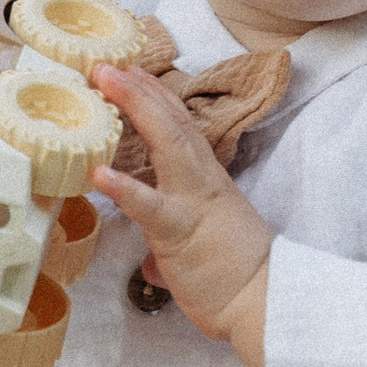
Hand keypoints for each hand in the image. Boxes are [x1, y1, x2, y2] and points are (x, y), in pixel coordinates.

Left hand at [91, 63, 272, 366]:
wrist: (268, 303)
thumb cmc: (239, 281)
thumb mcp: (204, 254)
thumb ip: (173, 251)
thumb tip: (155, 264)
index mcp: (209, 184)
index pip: (183, 130)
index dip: (157, 99)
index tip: (134, 72)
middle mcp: (203, 183)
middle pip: (172, 124)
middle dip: (140, 90)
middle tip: (109, 63)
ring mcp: (193, 203)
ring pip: (166, 144)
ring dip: (135, 108)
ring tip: (105, 83)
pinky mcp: (180, 232)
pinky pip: (149, 206)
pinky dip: (124, 187)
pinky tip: (98, 171)